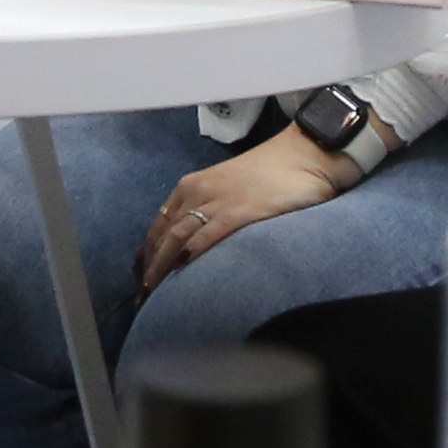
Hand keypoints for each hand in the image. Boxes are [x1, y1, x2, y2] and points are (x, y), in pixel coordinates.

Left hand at [137, 124, 356, 291]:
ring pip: (178, 238)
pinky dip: (190, 256)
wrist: (305, 154)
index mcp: (193, 185)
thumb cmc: (271, 173)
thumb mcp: (229, 187)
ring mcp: (218, 201)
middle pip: (164, 233)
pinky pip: (207, 238)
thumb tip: (196, 241)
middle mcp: (199, 191)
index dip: (148, 250)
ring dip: (163, 267)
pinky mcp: (239, 212)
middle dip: (151, 265)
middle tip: (144, 293)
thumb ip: (211, 208)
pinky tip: (182, 274)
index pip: (160, 222)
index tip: (142, 272)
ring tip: (155, 293)